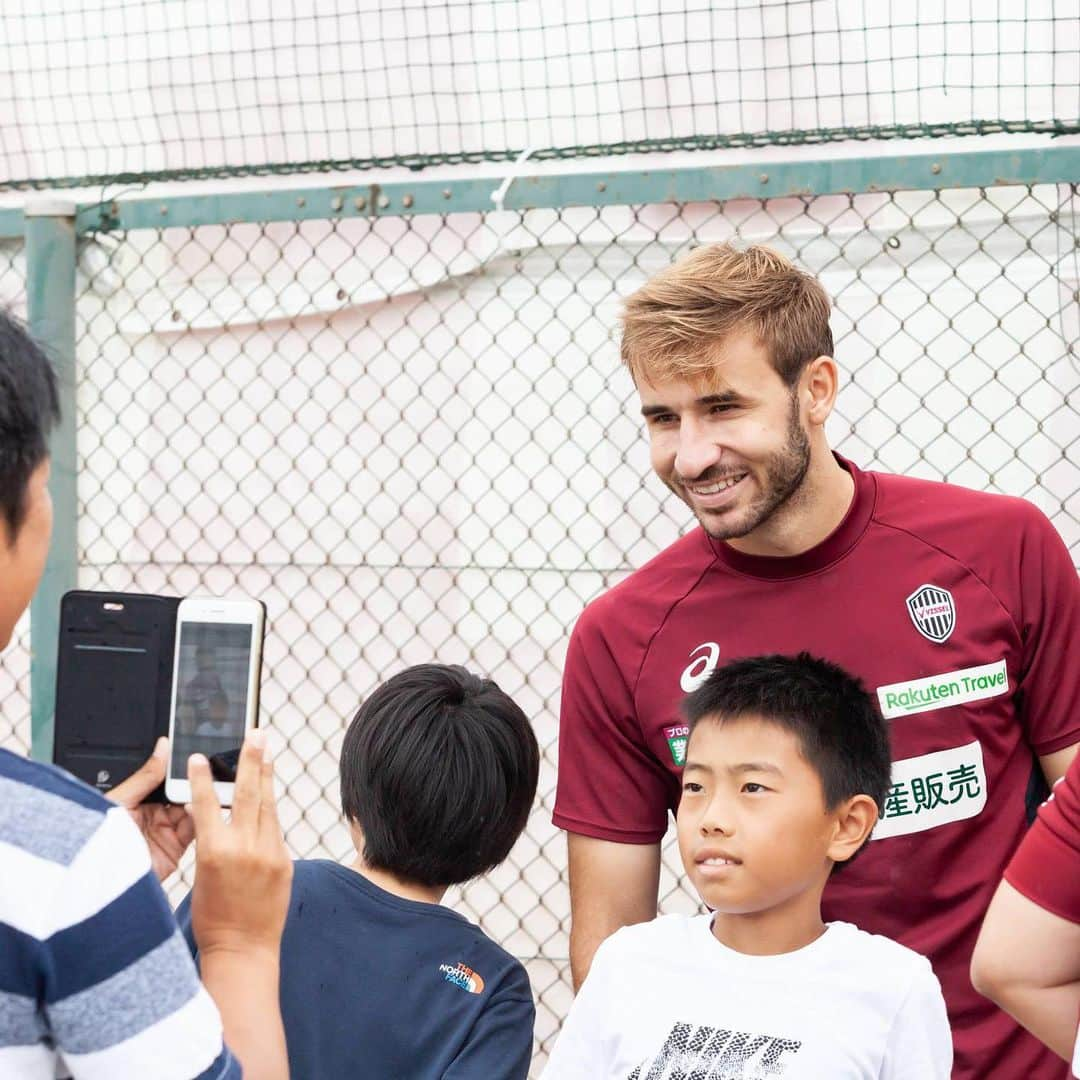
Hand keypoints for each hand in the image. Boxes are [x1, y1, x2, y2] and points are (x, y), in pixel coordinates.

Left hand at [108, 736, 194, 881]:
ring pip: (194, 810)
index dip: (181, 768)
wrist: (96, 881)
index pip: (167, 780)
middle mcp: (155, 816)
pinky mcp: (176, 850)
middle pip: (183, 794)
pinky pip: (195, 831)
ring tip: (208, 785)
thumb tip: (163, 746)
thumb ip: (146, 775)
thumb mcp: (121, 800)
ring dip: (201, 799)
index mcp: (139, 801)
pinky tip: (202, 808)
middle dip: (195, 782)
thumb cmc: (96, 841)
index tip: (195, 755)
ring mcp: (166, 833)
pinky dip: (201, 819)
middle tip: (207, 768)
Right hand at [188, 729, 292, 958]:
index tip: (198, 757)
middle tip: (256, 733)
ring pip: (268, 805)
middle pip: (248, 794)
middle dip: (251, 760)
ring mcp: (269, 853)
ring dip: (266, 776)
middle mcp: (244, 848)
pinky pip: (274, 829)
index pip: (206, 804)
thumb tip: (218, 814)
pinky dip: (268, 812)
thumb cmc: (213, 918)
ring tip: (266, 752)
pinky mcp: (285, 860)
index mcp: (214, 853)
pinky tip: (267, 795)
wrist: (244, 950)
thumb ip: (212, 841)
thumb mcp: (201, 876)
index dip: (202, 778)